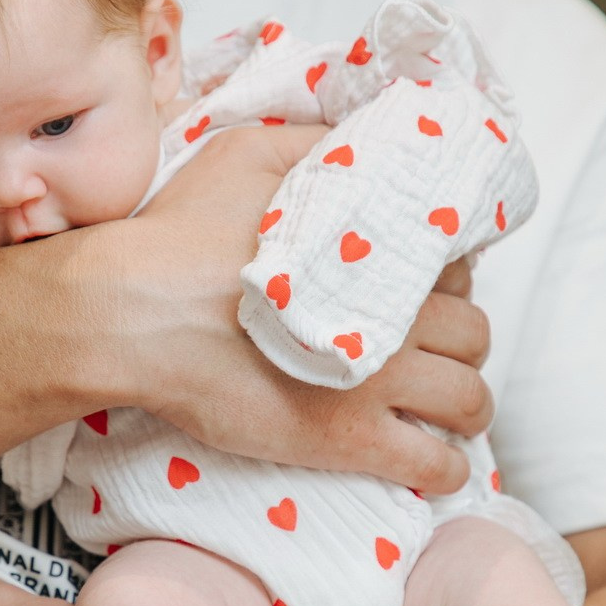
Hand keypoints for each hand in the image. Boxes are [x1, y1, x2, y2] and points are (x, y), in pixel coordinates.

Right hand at [121, 126, 491, 493]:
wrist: (132, 316)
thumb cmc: (178, 235)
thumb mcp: (247, 155)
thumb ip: (315, 146)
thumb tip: (358, 137)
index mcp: (377, 253)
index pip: (453, 267)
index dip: (443, 280)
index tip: (419, 294)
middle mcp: (393, 319)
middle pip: (473, 333)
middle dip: (461, 342)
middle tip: (429, 351)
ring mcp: (378, 385)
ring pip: (471, 401)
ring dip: (465, 406)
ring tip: (441, 410)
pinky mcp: (351, 442)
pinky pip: (437, 467)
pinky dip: (447, 468)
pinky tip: (432, 462)